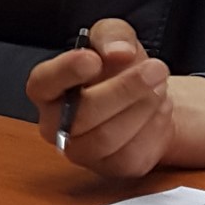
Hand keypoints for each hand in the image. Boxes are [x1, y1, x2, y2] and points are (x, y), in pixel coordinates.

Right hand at [22, 18, 204, 178]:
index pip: (43, 83)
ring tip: (160, 88)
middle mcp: (56, 125)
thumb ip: (112, 35)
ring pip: (107, 138)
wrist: (146, 98)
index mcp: (47, 88)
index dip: (65, 72)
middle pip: (82, 115)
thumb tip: (118, 53)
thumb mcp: (115, 37)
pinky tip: (159, 111)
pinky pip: (130, 155)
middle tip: (156, 69)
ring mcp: (81, 152)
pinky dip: (153, 130)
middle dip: (124, 90)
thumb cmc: (119, 68)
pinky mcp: (111, 168)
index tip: (93, 59)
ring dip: (141, 110)